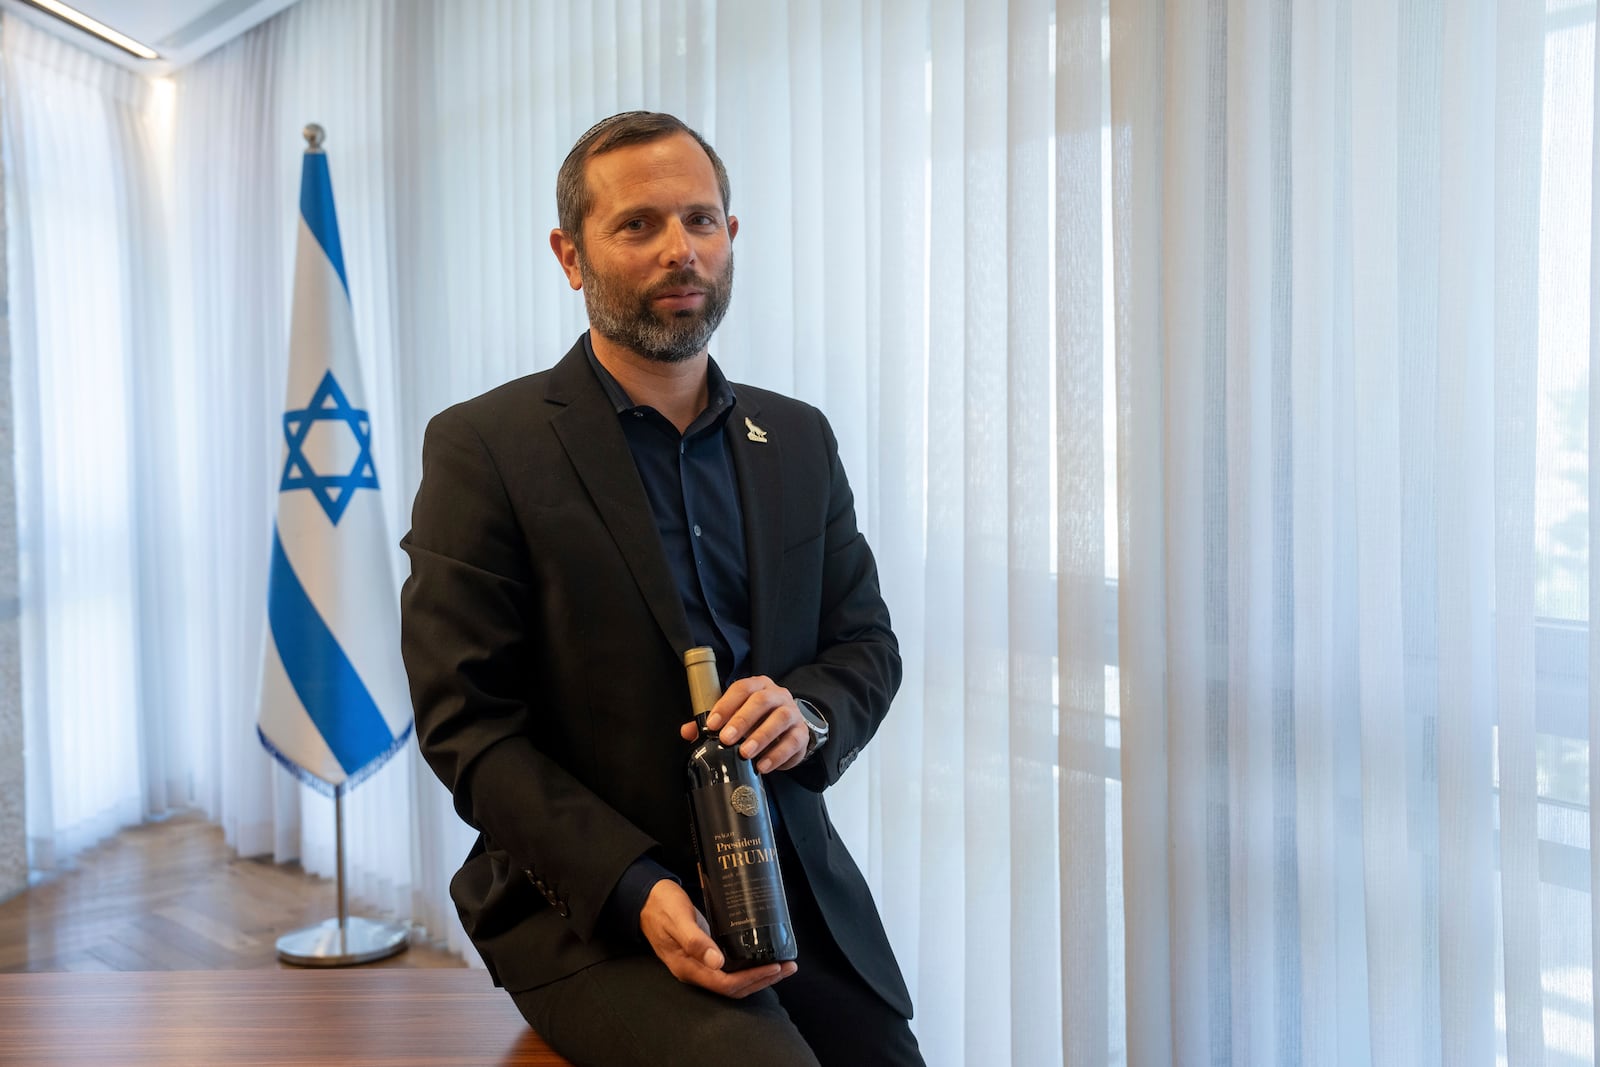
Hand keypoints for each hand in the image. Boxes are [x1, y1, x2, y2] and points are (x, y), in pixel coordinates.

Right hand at [638, 880, 796, 996]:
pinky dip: (748, 966)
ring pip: (733, 980)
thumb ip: (695, 940)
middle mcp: (695, 970)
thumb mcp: (678, 919)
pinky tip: (761, 956)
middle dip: (762, 980)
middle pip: (733, 987)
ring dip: (759, 976)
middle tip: (788, 967)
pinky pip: (729, 968)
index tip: (774, 967)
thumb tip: (717, 962)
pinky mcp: (704, 953)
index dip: (752, 979)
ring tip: (782, 965)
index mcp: (687, 967)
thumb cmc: (661, 905)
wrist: (645, 898)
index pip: (725, 983)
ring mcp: (699, 964)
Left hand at [677, 675, 810, 773]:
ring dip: (760, 737)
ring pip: (779, 720)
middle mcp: (777, 695)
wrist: (788, 731)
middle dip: (742, 720)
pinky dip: (776, 755)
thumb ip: (713, 723)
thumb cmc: (757, 721)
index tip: (712, 724)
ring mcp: (792, 713)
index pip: (742, 688)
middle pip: (762, 701)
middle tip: (727, 739)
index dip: (726, 705)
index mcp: (758, 686)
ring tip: (744, 754)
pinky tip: (762, 765)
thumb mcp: (736, 718)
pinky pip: (792, 742)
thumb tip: (687, 731)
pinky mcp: (801, 734)